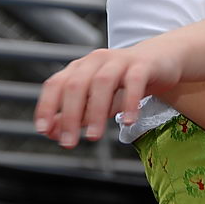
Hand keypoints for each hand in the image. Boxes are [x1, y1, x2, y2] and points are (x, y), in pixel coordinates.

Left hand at [33, 42, 181, 148]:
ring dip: (95, 111)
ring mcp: (120, 60)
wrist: (161, 60)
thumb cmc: (124, 81)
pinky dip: (129, 102)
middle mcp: (96, 61)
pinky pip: (134, 81)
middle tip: (69, 143)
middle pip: (76, 84)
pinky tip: (128, 121)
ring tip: (94, 137)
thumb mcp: (97, 99)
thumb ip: (75, 114)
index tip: (43, 131)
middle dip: (70, 115)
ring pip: (102, 82)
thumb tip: (52, 132)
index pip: (56, 84)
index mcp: (80, 67)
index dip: (46, 106)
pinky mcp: (143, 65)